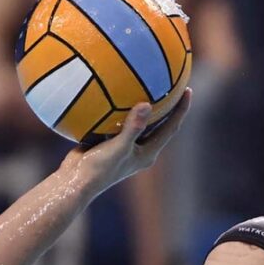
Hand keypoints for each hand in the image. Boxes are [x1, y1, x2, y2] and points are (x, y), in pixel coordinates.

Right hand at [61, 88, 191, 193]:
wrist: (75, 181)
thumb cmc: (99, 169)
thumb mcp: (118, 148)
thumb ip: (133, 127)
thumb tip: (147, 104)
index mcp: (148, 153)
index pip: (171, 128)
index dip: (181, 109)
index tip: (188, 90)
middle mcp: (140, 150)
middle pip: (160, 124)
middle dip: (168, 105)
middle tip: (173, 83)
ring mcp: (125, 146)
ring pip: (139, 122)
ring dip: (144, 106)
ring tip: (148, 84)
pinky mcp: (110, 143)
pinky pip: (120, 122)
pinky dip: (122, 109)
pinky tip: (117, 92)